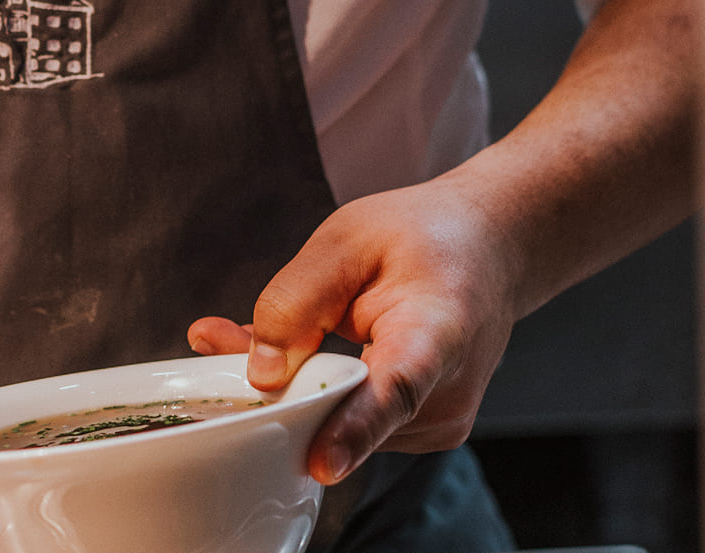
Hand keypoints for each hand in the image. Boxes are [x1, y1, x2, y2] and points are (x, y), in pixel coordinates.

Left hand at [189, 173, 518, 485]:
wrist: (489, 252)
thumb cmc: (423, 240)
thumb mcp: (348, 239)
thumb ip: (298, 300)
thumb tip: (262, 374)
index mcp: (438, 331)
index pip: (397, 389)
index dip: (353, 429)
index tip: (320, 464)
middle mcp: (447, 391)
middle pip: (347, 414)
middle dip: (275, 385)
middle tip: (215, 337)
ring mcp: (437, 422)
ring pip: (339, 424)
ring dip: (293, 388)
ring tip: (268, 333)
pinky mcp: (418, 433)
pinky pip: (349, 424)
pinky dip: (317, 395)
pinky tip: (304, 356)